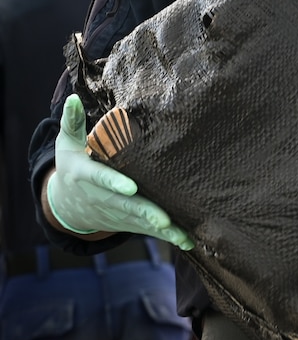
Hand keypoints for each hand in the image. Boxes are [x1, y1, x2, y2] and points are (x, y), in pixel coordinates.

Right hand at [47, 94, 193, 249]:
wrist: (67, 203)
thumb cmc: (73, 164)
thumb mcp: (67, 143)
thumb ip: (72, 122)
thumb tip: (72, 98)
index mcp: (87, 176)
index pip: (101, 179)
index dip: (115, 183)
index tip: (130, 186)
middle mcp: (104, 198)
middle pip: (127, 206)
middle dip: (146, 213)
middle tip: (164, 219)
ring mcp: (118, 214)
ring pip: (141, 222)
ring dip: (162, 230)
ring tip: (182, 234)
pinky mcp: (128, 222)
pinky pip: (148, 231)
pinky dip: (167, 237)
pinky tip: (188, 241)